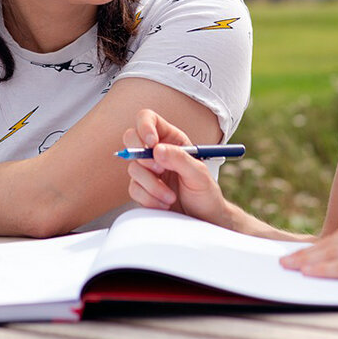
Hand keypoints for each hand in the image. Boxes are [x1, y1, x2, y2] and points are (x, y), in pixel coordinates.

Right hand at [124, 109, 232, 227]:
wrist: (203, 220)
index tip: (151, 142)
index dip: (144, 126)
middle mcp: (157, 151)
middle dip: (143, 157)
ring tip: (171, 196)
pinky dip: (149, 198)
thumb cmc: (206, 193)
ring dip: (152, 185)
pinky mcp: (142, 188)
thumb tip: (157, 149)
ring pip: (133, 168)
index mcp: (172, 139)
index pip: (148, 119)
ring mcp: (147, 170)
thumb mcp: (199, 174)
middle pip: (131, 139)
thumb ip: (180, 159)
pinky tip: (165, 204)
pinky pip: (133, 188)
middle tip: (159, 170)